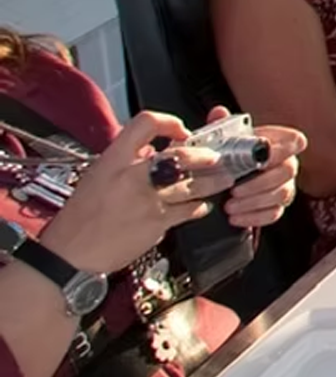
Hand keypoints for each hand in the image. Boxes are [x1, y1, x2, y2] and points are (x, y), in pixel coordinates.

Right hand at [43, 111, 211, 276]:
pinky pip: (189, 210)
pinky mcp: (157, 223)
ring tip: (223, 179)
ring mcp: (147, 200)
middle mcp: (131, 176)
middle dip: (205, 154)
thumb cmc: (81, 217)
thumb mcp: (98, 176)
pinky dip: (199, 207)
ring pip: (193, 184)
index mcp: (113, 160)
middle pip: (181, 154)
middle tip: (216, 157)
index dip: (169, 122)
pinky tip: (201, 206)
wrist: (70, 254)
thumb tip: (154, 150)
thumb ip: (126, 160)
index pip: (145, 124)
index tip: (181, 131)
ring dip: (213, 181)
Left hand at [206, 110, 304, 231]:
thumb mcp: (219, 138)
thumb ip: (219, 125)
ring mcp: (284, 186)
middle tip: (235, 190)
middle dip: (260, 183)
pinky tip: (235, 218)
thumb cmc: (222, 155)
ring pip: (283, 195)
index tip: (262, 156)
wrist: (217, 179)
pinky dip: (254, 217)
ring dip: (255, 202)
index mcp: (277, 143)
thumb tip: (218, 112)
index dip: (284, 148)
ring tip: (229, 206)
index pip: (296, 141)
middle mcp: (287, 164)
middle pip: (289, 171)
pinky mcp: (276, 207)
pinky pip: (274, 214)